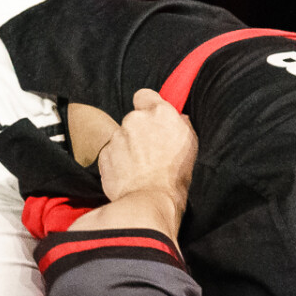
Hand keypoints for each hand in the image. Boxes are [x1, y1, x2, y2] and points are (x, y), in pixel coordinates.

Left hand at [96, 88, 195, 211]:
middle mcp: (135, 119)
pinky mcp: (104, 153)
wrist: (151, 200)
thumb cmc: (175, 176)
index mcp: (159, 113)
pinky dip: (117, 162)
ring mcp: (117, 136)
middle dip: (138, 131)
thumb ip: (181, 124)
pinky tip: (129, 175)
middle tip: (149, 150)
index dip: (147, 106)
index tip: (150, 118)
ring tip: (140, 167)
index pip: (145, 95)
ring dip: (127, 147)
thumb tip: (178, 118)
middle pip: (133, 119)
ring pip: (121, 137)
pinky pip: (111, 154)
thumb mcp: (190, 145)